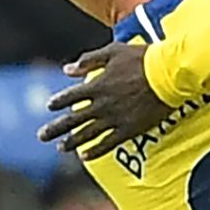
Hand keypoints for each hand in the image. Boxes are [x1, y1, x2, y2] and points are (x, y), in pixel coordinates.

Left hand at [38, 43, 174, 158]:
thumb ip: (89, 60)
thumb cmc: (142, 59)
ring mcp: (114, 119)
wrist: (168, 74)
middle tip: (41, 136)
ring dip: (72, 142)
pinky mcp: (129, 130)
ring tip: (60, 147)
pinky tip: (84, 156)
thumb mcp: (113, 52)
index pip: (70, 96)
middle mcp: (101, 105)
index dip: (59, 101)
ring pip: (87, 134)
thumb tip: (67, 69)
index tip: (49, 106)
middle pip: (73, 120)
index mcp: (97, 85)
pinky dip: (94, 151)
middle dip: (56, 129)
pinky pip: (107, 143)